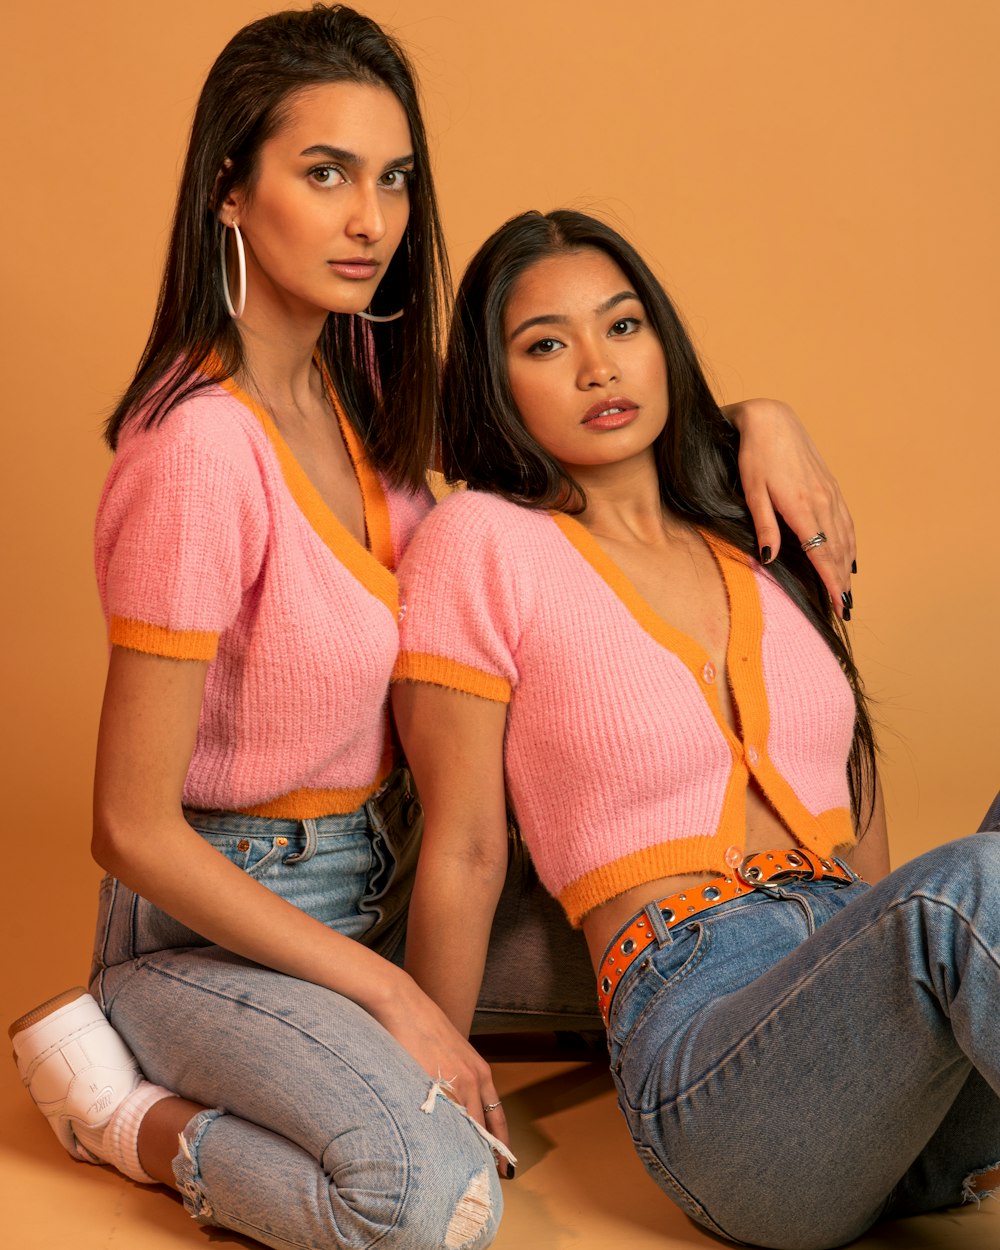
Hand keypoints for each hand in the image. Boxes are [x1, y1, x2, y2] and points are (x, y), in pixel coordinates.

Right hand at [373, 974, 513, 1175]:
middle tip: (487, 1180)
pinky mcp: (433, 1082)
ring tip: (463, 1176)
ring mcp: (454, 1081)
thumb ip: (456, 1077)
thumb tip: (453, 1102)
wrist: (404, 1004)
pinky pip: (442, 1119)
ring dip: (465, 1151)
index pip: (497, 1116)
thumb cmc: (423, 1026)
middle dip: (486, 1155)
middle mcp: (474, 1078)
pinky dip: (443, 1138)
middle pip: (485, 1128)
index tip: (504, 1164)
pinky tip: (438, 1154)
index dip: (500, 1143)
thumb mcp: (450, 1053)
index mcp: (480, 1071)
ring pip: (466, 1127)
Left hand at [724, 398, 855, 616]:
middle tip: (844, 607)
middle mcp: (822, 502)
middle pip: (837, 549)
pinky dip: (850, 541)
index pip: (822, 554)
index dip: (831, 581)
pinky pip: (845, 519)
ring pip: (844, 536)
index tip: (838, 604)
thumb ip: (764, 526)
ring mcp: (829, 493)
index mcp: (802, 507)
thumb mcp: (752, 492)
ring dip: (847, 564)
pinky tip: (850, 554)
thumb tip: (770, 558)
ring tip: (848, 588)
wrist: (771, 420)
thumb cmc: (754, 456)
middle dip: (841, 580)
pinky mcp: (829, 485)